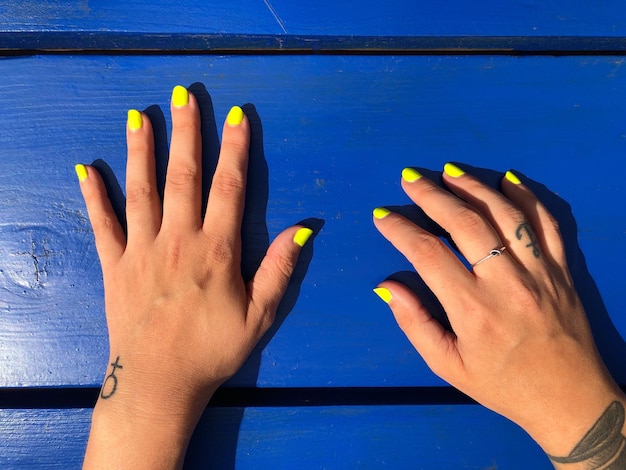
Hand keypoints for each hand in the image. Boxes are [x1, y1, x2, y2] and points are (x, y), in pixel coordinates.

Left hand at [79, 86, 311, 468]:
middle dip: (186, 132)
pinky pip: (103, 224)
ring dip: (141, 150)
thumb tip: (304, 229)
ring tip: (139, 116)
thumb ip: (279, 269)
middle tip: (183, 95)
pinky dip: (93, 196)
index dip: (234, 149)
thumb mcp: (260, 315)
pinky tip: (85, 169)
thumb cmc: (214, 350)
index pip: (229, 187)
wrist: (159, 382)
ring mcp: (141, 249)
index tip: (235, 115)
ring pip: (141, 189)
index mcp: (217, 249)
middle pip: (183, 175)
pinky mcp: (114, 265)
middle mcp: (178, 239)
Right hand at [373, 164, 625, 461]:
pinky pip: (546, 223)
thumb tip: (386, 286)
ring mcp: (539, 272)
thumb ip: (414, 324)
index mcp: (473, 309)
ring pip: (505, 214)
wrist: (570, 400)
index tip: (382, 216)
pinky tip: (506, 180)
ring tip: (449, 171)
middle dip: (432, 195)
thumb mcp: (448, 366)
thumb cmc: (503, 385)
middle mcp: (506, 283)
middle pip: (465, 223)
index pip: (428, 253)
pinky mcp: (562, 270)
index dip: (400, 229)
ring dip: (474, 187)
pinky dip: (527, 197)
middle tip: (410, 178)